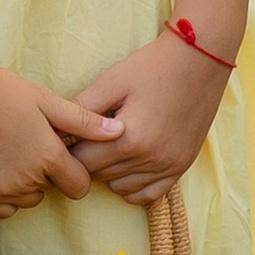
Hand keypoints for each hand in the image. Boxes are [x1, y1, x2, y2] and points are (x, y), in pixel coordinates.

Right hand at [0, 60, 115, 208]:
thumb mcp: (43, 99)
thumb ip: (81, 121)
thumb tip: (120, 131)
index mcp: (47, 157)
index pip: (78, 186)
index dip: (74, 171)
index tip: (60, 154)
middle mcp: (25, 181)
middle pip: (49, 192)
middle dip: (45, 175)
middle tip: (27, 144)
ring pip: (24, 201)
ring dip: (22, 185)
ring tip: (7, 152)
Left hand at [66, 33, 228, 201]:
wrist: (200, 59)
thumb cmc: (153, 66)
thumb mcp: (112, 81)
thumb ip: (82, 108)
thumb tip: (55, 128)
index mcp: (130, 139)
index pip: (83, 162)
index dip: (71, 148)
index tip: (69, 135)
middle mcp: (151, 160)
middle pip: (100, 176)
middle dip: (89, 158)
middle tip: (87, 137)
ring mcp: (169, 166)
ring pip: (121, 187)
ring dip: (109, 172)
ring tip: (109, 146)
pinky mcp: (182, 166)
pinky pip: (148, 195)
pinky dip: (133, 185)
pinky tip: (127, 163)